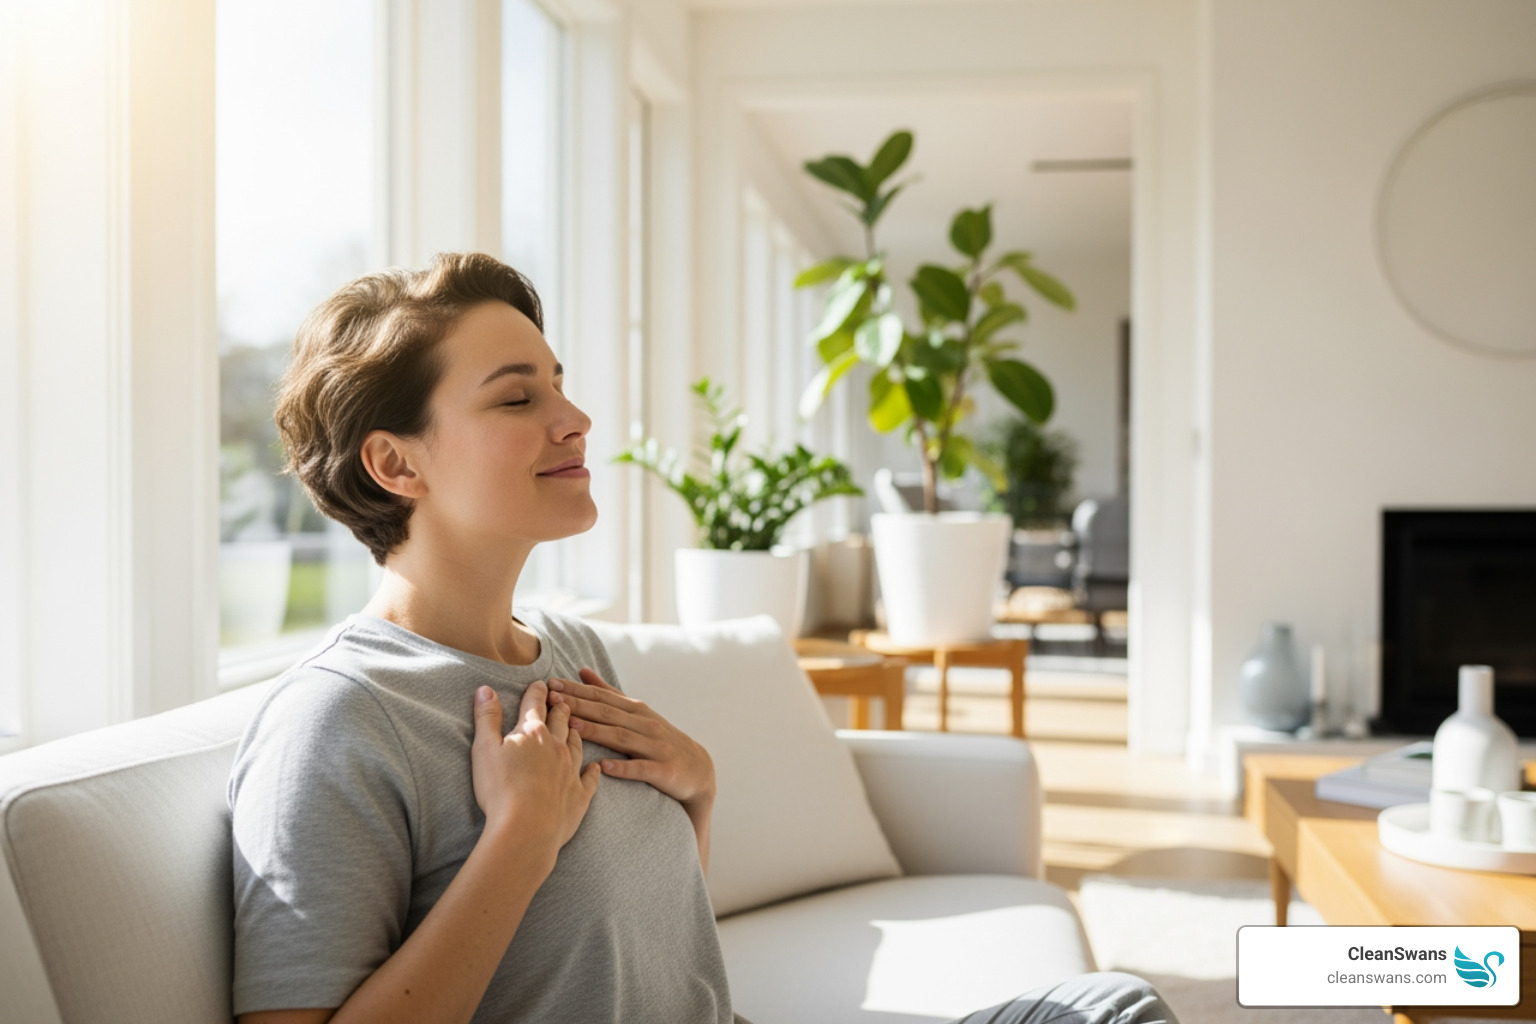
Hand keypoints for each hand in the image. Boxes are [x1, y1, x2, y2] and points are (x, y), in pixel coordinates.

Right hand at [471, 682, 599, 854]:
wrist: (526, 830)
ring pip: (577, 744)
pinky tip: (595, 767)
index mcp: (533, 733)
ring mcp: (571, 770)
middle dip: (561, 707)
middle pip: (561, 720)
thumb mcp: (484, 749)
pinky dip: (593, 770)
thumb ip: (486, 718)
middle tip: (562, 700)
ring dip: (576, 732)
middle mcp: (557, 746)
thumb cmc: (500, 790)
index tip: (541, 683)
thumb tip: (485, 690)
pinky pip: (590, 778)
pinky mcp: (579, 795)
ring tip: (575, 727)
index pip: (535, 704)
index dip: (537, 691)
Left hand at [548, 669, 715, 812]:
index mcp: (635, 710)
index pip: (600, 697)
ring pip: (621, 738)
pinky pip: (641, 768)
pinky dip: (624, 768)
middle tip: (551, 700)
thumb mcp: (637, 713)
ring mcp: (655, 746)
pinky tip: (605, 768)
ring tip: (571, 726)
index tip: (549, 684)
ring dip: (596, 731)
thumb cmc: (659, 739)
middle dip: (578, 705)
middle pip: (607, 713)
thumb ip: (608, 693)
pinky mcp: (664, 770)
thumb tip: (582, 670)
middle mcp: (645, 724)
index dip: (575, 690)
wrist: (697, 768)